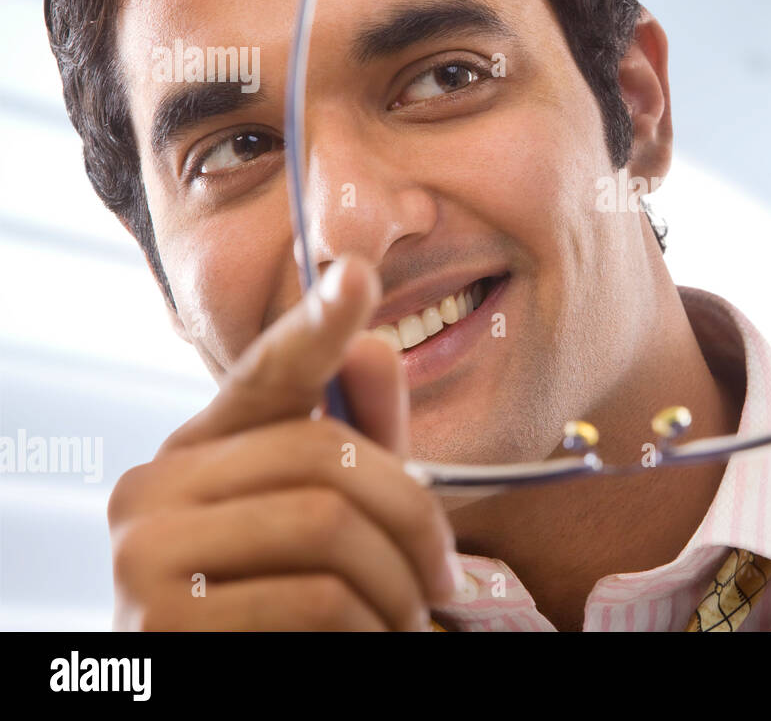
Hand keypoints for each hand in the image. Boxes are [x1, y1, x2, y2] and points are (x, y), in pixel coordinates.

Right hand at [107, 256, 461, 629]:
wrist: (223, 692)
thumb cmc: (282, 605)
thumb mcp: (328, 519)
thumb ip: (357, 442)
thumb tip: (375, 343)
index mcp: (195, 452)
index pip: (263, 375)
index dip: (316, 326)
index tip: (358, 273)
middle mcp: (150, 490)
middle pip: (329, 457)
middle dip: (415, 520)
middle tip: (445, 578)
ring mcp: (143, 557)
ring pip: (329, 528)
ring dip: (399, 585)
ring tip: (410, 620)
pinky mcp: (163, 628)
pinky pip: (316, 601)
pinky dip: (371, 630)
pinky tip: (371, 644)